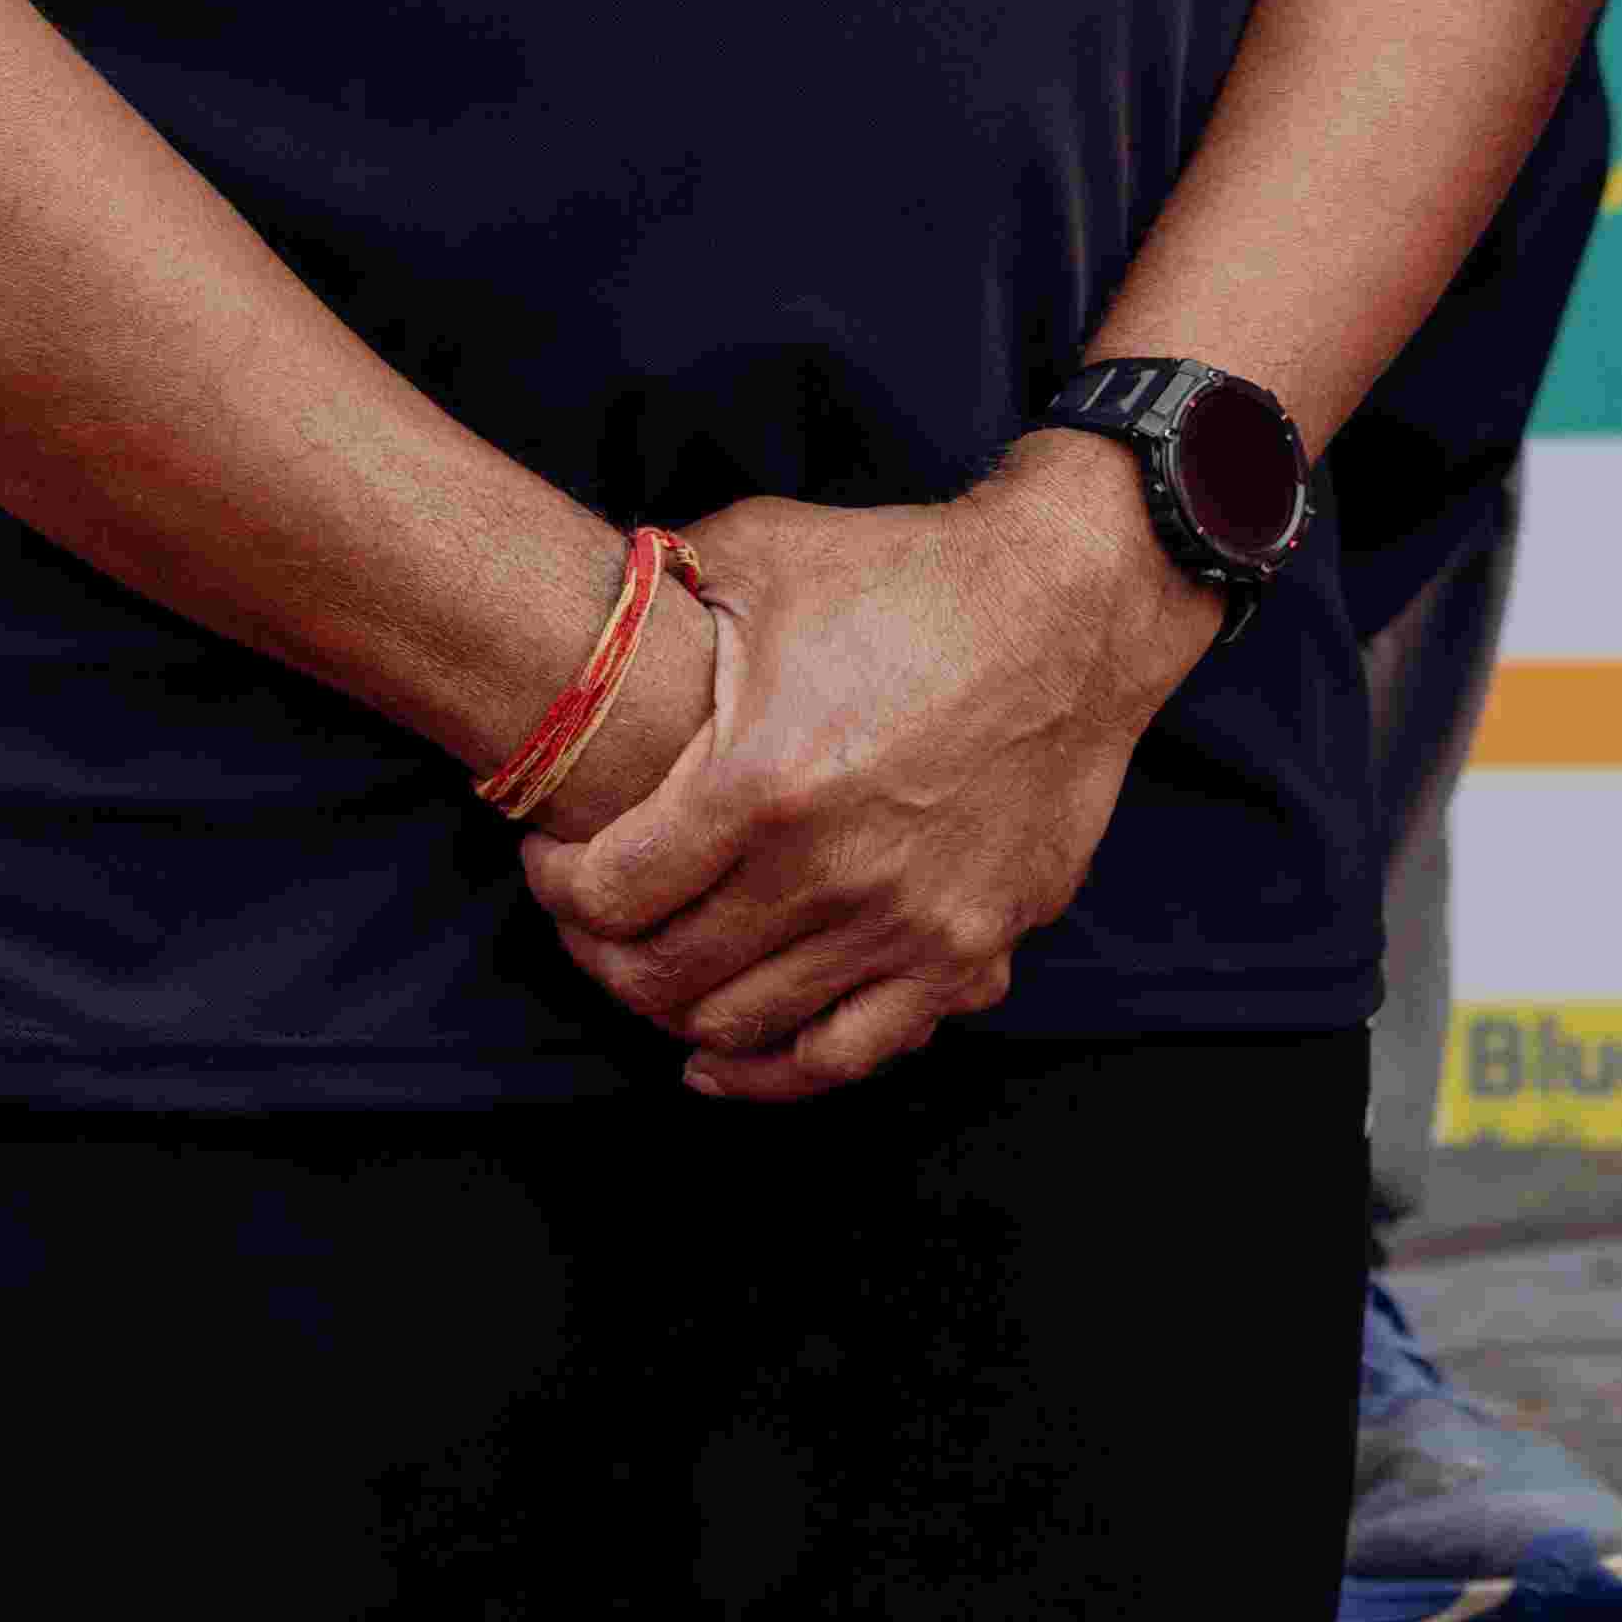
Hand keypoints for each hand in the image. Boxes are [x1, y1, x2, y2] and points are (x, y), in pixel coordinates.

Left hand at [532, 441, 1217, 1102]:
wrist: (1068, 609)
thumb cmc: (910, 574)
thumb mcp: (767, 548)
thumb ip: (661, 584)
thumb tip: (585, 611)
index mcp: (763, 780)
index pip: (610, 893)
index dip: (557, 886)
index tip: (552, 859)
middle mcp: (828, 872)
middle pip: (663, 975)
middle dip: (601, 956)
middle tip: (593, 921)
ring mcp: (902, 926)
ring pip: (744, 1027)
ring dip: (678, 1010)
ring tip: (657, 965)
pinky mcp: (965, 953)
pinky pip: (849, 1055)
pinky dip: (773, 1074)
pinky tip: (725, 1058)